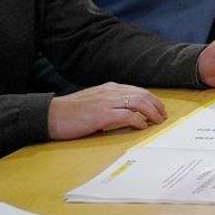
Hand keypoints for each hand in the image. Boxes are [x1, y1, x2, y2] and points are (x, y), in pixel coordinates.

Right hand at [47, 82, 165, 139]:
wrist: (51, 115)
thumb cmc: (70, 111)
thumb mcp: (94, 101)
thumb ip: (109, 103)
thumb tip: (125, 113)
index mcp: (109, 88)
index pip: (137, 90)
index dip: (151, 99)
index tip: (159, 108)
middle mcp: (111, 92)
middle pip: (142, 95)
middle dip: (156, 105)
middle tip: (163, 115)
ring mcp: (107, 102)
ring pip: (138, 102)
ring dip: (152, 112)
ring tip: (158, 121)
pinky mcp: (102, 114)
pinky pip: (126, 115)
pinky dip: (138, 120)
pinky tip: (143, 126)